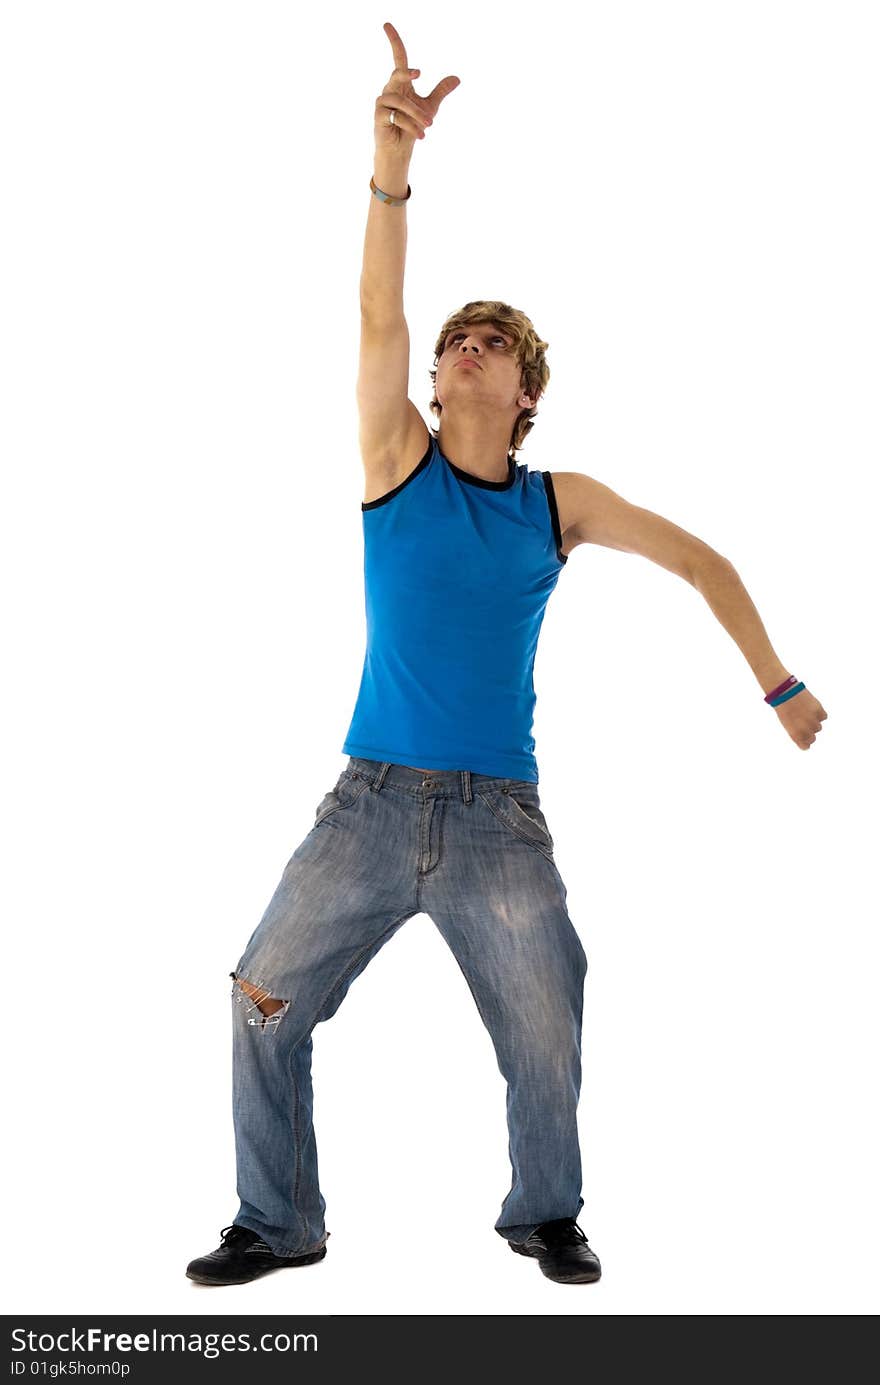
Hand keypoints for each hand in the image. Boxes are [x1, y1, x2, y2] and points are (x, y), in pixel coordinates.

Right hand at [374, 21, 460, 156]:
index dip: (394, 41)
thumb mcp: (430, 107)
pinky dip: (410, 125)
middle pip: (397, 73)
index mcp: (401, 84)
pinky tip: (421, 135)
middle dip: (407, 74)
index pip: (398, 58)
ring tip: (430, 125)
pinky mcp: (379, 117)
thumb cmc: (411, 127)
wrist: (400, 150)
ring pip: (400, 101)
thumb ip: (440, 91)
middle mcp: (389, 89)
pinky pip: (395, 116)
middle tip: (419, 74)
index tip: (387, 24)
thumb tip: (457, 78)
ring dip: (417, 113)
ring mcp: (382, 103)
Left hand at [773, 687, 827, 748]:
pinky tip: (812, 708)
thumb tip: (806, 740)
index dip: (804, 743)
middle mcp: (805, 729)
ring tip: (805, 714)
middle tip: (805, 725)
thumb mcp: (786, 724)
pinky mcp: (819, 710)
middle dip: (810, 734)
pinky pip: (824, 717)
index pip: (805, 746)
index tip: (803, 739)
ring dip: (814, 723)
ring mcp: (812, 720)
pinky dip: (819, 714)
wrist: (784, 691)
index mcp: (795, 734)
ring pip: (819, 727)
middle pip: (813, 738)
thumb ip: (796, 733)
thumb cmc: (783, 708)